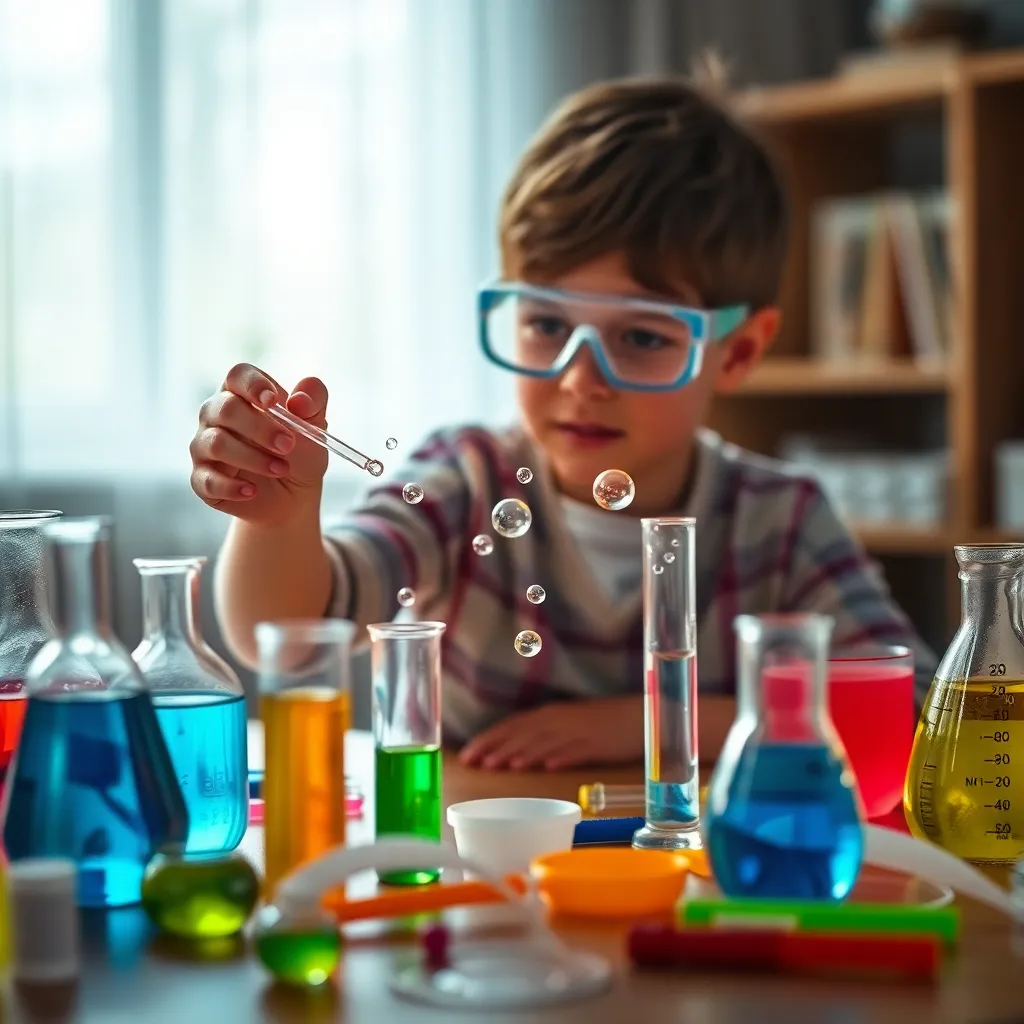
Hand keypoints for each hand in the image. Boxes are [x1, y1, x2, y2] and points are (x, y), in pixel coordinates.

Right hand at [189, 363, 329, 525]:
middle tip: (288, 445)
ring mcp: (204, 446)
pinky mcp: (201, 478)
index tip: (272, 401)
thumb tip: (300, 400)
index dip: (253, 385)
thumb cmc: (299, 453)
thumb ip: (314, 402)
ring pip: (215, 443)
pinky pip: (207, 480)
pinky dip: (231, 486)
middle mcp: (216, 415)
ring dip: (252, 458)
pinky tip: (251, 490)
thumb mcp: (315, 426)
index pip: (238, 376)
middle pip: (225, 408)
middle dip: (260, 428)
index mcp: (243, 394)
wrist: (293, 495)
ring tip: (280, 469)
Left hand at [458, 698, 643, 770]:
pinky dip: (562, 756)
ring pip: (545, 742)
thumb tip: (518, 754)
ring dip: (522, 753)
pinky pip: (577, 750)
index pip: (512, 725)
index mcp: (551, 714)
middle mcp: (560, 720)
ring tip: (500, 766)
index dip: (489, 739)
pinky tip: (548, 766)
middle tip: (473, 763)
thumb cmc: (602, 722)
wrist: (641, 715)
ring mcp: (579, 732)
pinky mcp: (599, 744)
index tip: (467, 754)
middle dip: (496, 747)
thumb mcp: (568, 725)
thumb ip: (544, 736)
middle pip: (523, 733)